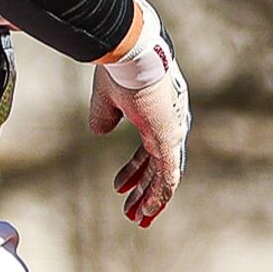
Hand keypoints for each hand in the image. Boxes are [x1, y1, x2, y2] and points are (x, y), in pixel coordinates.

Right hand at [86, 4, 189, 226]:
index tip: (120, 187)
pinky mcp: (170, 140)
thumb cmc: (119, 67)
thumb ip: (104, 117)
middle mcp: (169, 124)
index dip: (134, 171)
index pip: (148, 150)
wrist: (130, 52)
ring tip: (136, 219)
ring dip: (149, 199)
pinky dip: (159, 195)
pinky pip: (168, 176)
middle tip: (133, 212)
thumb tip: (100, 132)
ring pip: (163, 176)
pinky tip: (148, 210)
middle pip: (158, 166)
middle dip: (144, 191)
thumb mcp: (106, 99)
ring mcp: (171, 133)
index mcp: (156, 113)